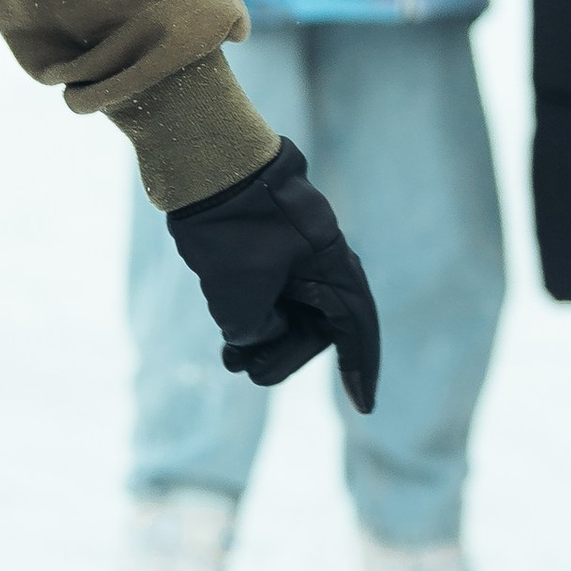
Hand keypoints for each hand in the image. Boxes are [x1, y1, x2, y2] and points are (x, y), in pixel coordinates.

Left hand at [167, 137, 380, 411]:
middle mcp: (321, 262)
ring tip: (229, 358)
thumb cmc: (230, 228)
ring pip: (289, 313)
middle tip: (243, 369)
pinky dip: (253, 317)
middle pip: (317, 328)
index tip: (364, 407)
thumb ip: (253, 330)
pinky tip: (227, 334)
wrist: (206, 164)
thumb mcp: (239, 297)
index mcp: (331, 269)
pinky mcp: (266, 246)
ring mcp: (294, 253)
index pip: (357, 330)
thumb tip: (254, 335)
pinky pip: (270, 295)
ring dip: (262, 340)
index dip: (361, 371)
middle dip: (283, 356)